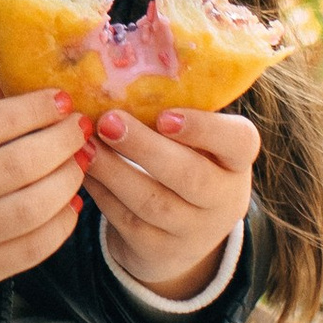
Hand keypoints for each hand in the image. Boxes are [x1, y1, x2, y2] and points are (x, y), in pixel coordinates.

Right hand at [0, 79, 87, 321]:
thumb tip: (8, 73)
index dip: (32, 108)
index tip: (61, 98)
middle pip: (18, 163)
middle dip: (61, 141)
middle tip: (80, 128)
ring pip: (34, 207)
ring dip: (68, 180)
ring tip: (79, 162)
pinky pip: (33, 249)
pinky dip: (61, 224)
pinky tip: (70, 203)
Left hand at [87, 104, 258, 301]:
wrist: (181, 236)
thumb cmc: (182, 165)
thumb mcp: (193, 143)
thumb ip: (171, 113)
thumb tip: (118, 70)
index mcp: (236, 161)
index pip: (239, 142)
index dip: (204, 129)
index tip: (165, 115)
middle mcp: (224, 199)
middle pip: (190, 177)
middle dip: (145, 148)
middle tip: (108, 121)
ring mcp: (194, 232)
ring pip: (153, 202)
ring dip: (113, 170)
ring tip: (85, 143)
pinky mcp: (160, 252)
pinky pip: (127, 221)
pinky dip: (101, 193)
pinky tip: (82, 168)